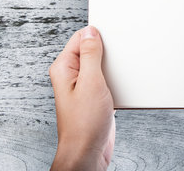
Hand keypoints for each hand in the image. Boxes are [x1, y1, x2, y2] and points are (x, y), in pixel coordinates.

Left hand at [49, 26, 114, 170]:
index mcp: (64, 67)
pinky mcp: (94, 96)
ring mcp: (83, 86)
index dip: (98, 36)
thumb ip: (90, 54)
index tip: (112, 40)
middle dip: (107, 52)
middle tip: (116, 60)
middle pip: (92, 49)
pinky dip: (115, 79)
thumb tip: (91, 31)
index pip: (81, 37)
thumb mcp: (91, 82)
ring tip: (117, 77)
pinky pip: (106, 79)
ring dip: (112, 67)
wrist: (88, 152)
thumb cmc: (85, 124)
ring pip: (101, 64)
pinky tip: (119, 87)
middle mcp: (71, 75)